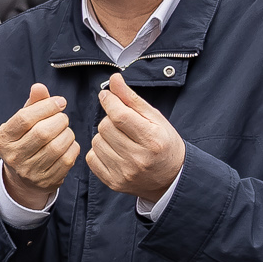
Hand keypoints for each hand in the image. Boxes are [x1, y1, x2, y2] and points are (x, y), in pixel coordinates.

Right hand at [0, 83, 77, 209]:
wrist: (23, 177)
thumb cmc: (25, 140)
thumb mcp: (23, 121)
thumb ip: (33, 103)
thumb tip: (39, 87)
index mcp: (3, 138)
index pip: (25, 118)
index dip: (47, 106)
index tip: (60, 102)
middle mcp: (13, 157)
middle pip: (43, 132)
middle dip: (59, 120)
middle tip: (62, 117)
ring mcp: (29, 172)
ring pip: (57, 146)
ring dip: (67, 133)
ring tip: (65, 130)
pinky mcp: (46, 181)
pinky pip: (67, 159)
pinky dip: (72, 147)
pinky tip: (68, 144)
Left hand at [87, 74, 186, 203]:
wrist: (171, 178)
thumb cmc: (164, 144)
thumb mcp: (155, 118)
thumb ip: (132, 99)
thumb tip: (114, 79)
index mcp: (152, 140)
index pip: (119, 116)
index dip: (109, 101)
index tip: (106, 95)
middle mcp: (138, 159)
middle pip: (105, 127)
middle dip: (110, 120)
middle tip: (122, 124)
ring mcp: (124, 173)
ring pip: (97, 141)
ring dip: (104, 136)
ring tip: (119, 138)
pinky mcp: (113, 183)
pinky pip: (91, 158)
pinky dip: (99, 151)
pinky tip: (113, 151)